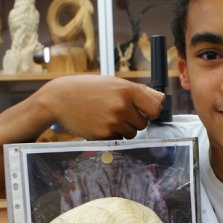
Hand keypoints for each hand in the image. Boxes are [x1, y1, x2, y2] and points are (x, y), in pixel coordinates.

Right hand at [37, 75, 165, 139]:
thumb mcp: (114, 83)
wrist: (61, 98)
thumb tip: (161, 98)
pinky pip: (118, 139)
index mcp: (127, 90)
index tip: (145, 111)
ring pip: (132, 133)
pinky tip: (100, 123)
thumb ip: (139, 92)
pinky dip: (112, 135)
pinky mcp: (104, 134)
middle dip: (134, 121)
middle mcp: (122, 105)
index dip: (151, 111)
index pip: (155, 107)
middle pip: (143, 123)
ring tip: (107, 117)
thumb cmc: (88, 89)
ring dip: (124, 129)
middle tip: (118, 112)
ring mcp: (113, 121)